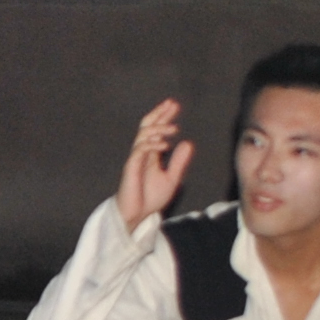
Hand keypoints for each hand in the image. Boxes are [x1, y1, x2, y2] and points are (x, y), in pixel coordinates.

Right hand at [115, 99, 193, 229]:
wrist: (137, 215)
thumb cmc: (150, 198)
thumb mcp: (171, 179)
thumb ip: (179, 162)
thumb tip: (188, 143)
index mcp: (150, 154)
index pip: (156, 129)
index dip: (164, 117)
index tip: (174, 105)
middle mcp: (142, 153)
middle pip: (147, 126)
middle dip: (159, 114)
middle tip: (172, 104)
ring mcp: (135, 159)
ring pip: (143, 135)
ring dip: (158, 129)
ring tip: (174, 128)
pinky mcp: (131, 167)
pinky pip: (139, 150)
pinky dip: (152, 145)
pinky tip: (165, 145)